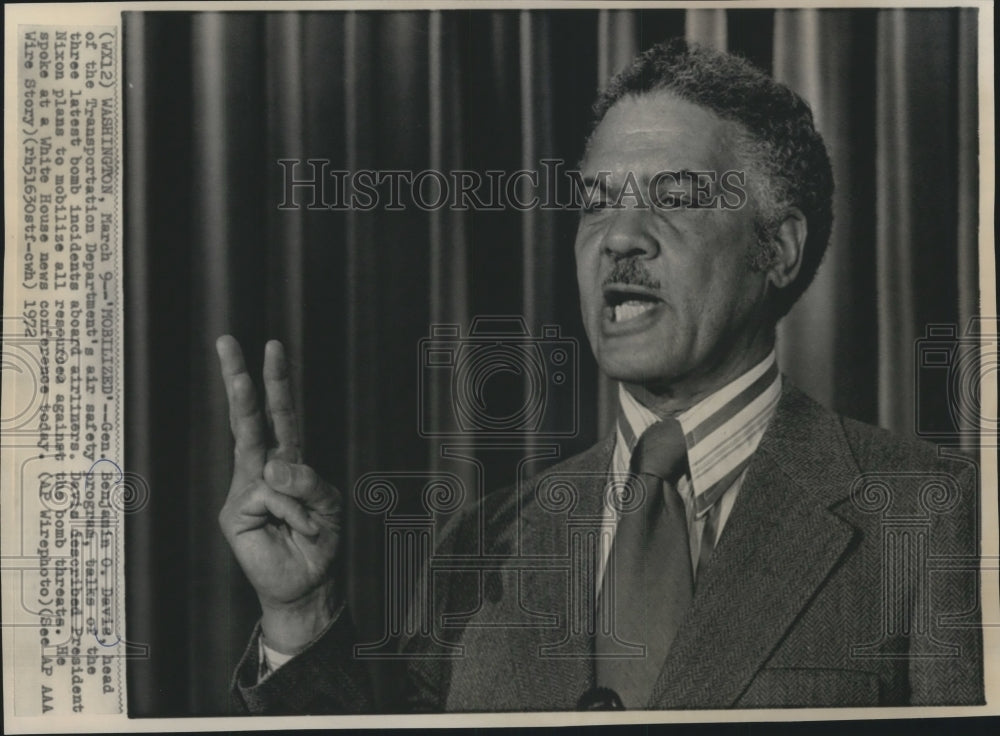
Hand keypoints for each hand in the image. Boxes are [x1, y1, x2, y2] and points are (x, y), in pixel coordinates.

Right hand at [216, 336, 340, 651]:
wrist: (307, 583)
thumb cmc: (320, 542)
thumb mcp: (329, 506)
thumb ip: (308, 482)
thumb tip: (271, 466)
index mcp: (289, 460)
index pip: (280, 414)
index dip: (276, 382)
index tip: (271, 347)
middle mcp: (263, 468)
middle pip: (249, 417)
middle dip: (238, 379)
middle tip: (227, 343)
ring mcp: (245, 487)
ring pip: (252, 448)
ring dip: (259, 434)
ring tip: (263, 428)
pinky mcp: (234, 511)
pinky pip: (269, 495)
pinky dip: (293, 512)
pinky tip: (299, 529)